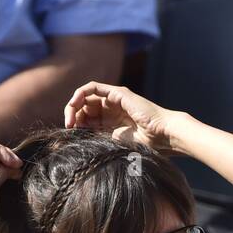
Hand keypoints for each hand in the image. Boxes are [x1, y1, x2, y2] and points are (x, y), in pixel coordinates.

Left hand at [64, 81, 181, 154]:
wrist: (163, 135)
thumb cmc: (147, 145)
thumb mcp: (116, 144)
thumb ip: (100, 140)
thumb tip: (79, 145)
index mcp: (112, 123)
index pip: (88, 119)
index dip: (77, 124)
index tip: (72, 134)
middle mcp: (112, 109)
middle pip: (84, 107)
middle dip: (73, 116)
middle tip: (69, 127)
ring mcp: (115, 100)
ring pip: (86, 97)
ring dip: (74, 106)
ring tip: (70, 119)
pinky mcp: (117, 93)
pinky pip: (92, 87)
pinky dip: (80, 94)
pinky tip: (74, 105)